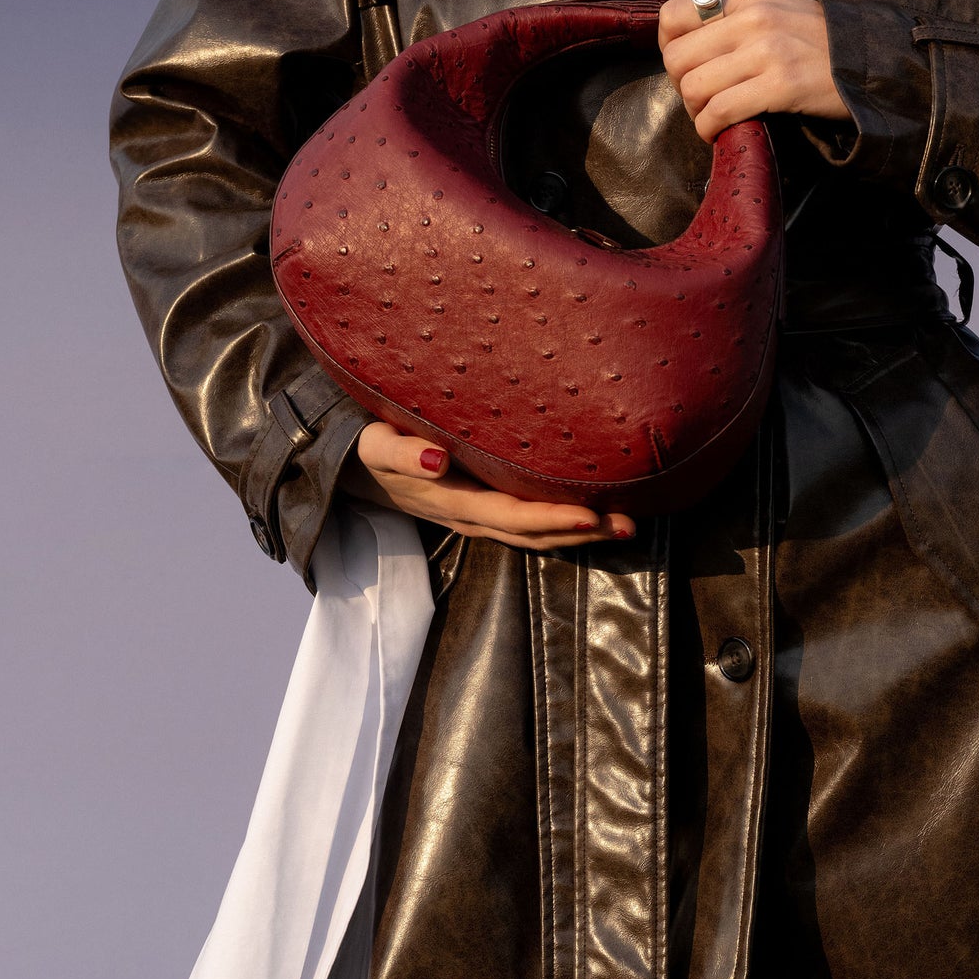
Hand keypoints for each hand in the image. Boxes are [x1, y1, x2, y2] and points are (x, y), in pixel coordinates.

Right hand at [339, 420, 635, 550]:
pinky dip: (561, 524)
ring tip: (626, 525)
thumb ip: (403, 452)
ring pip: (535, 533)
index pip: (512, 515)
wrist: (346, 466)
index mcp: (451, 500)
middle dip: (583, 532)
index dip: (552, 517)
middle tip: (631, 525)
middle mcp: (469, 515)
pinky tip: (591, 517)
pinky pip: (526, 523)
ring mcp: (475, 516)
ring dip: (580, 534)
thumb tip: (440, 460)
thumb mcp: (375, 445)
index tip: (593, 514)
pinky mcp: (478, 508)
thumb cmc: (366, 447)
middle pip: (534, 532)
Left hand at [658, 0, 850, 140]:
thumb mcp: (775, 9)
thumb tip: (688, 37)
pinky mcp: (781, 85)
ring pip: (695, 86)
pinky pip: (721, 110)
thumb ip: (734, 17)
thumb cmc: (819, 41)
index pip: (674, 16)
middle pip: (678, 57)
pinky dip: (710, 127)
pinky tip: (719, 131)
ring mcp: (768, 51)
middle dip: (680, 86)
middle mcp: (753, 19)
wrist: (872, 61)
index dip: (668, 48)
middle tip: (700, 98)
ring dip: (696, 111)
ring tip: (711, 116)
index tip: (684, 67)